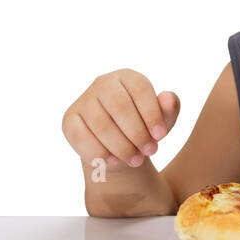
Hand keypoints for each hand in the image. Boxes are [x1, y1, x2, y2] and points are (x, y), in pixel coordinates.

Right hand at [62, 69, 180, 169]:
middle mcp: (103, 83)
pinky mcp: (69, 120)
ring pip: (100, 124)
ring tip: (136, 160)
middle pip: (119, 106)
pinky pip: (81, 136)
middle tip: (150, 151)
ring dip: (121, 146)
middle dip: (137, 133)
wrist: (118, 146)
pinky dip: (98, 152)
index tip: (161, 136)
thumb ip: (170, 108)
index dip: (152, 113)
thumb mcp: (162, 119)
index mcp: (127, 77)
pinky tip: (113, 162)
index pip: (140, 89)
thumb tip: (168, 98)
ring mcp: (84, 100)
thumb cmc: (144, 127)